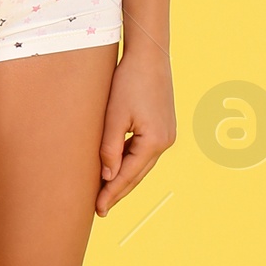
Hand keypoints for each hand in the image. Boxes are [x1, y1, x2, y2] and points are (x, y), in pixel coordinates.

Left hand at [96, 50, 174, 215]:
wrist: (149, 56)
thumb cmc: (129, 81)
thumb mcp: (114, 116)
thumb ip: (110, 148)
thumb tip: (108, 176)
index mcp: (154, 142)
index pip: (128, 176)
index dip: (112, 193)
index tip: (98, 209)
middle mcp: (166, 142)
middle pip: (137, 174)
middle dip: (118, 191)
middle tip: (100, 209)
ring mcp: (167, 135)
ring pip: (142, 165)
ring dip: (125, 178)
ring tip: (106, 193)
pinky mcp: (164, 127)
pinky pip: (145, 152)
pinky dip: (131, 163)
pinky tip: (118, 168)